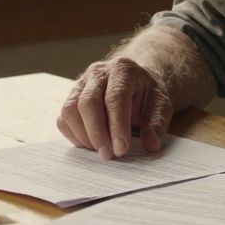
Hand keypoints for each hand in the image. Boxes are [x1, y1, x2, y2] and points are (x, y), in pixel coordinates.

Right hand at [57, 58, 173, 159]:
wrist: (134, 82)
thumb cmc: (146, 94)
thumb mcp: (161, 104)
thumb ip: (157, 123)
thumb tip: (151, 145)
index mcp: (123, 69)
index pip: (115, 97)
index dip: (117, 125)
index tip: (121, 149)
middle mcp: (98, 72)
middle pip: (88, 102)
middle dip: (97, 134)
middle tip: (110, 155)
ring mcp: (81, 84)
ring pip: (70, 110)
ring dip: (84, 136)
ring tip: (102, 151)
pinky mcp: (70, 98)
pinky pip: (63, 119)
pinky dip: (74, 136)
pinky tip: (91, 145)